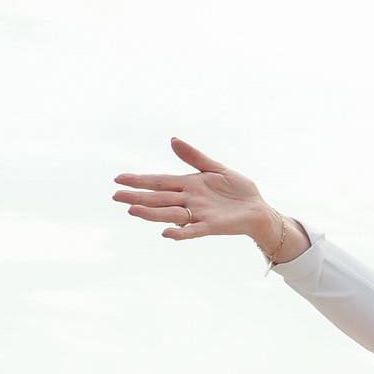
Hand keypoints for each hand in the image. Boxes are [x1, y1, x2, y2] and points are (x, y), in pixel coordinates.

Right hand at [112, 138, 308, 262]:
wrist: (258, 208)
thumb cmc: (238, 189)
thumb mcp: (216, 169)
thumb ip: (194, 157)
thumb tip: (172, 140)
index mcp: (187, 185)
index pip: (159, 182)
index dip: (140, 180)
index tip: (119, 178)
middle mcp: (188, 200)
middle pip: (158, 198)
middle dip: (138, 197)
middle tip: (116, 196)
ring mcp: (198, 214)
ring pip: (170, 214)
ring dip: (152, 213)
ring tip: (133, 210)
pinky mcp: (211, 226)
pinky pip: (193, 230)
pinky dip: (180, 232)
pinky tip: (166, 233)